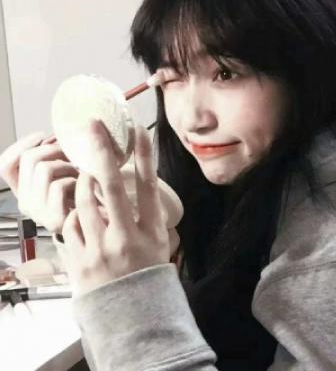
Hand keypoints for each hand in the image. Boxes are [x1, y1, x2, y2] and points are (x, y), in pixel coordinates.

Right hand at [0, 132, 78, 232]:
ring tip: (80, 172)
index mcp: (24, 191)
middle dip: (55, 148)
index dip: (22, 145)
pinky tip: (84, 186)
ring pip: (44, 169)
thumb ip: (51, 157)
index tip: (43, 136)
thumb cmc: (87, 192)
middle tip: (72, 153)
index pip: (6, 164)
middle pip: (29, 159)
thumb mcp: (65, 171)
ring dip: (68, 164)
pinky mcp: (54, 220)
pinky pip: (59, 186)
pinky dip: (75, 180)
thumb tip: (46, 137)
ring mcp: (38, 213)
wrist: (103, 221)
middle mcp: (26, 203)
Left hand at [60, 120, 170, 294]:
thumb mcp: (157, 241)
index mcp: (150, 229)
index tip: (137, 128)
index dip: (143, 153)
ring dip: (81, 184)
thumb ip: (145, 214)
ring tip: (84, 177)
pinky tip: (82, 219)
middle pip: (111, 185)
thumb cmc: (148, 271)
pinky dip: (74, 216)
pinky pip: (70, 225)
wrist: (134, 314)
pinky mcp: (80, 261)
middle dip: (101, 151)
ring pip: (83, 201)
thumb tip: (133, 184)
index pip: (148, 184)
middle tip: (93, 128)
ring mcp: (101, 249)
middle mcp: (126, 236)